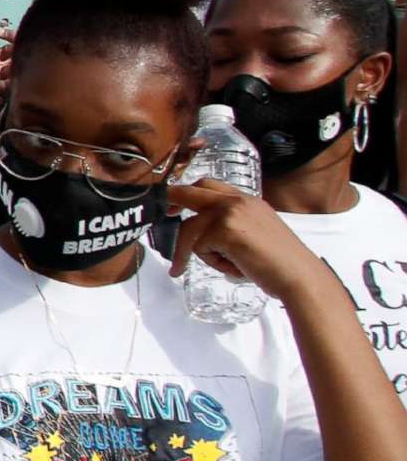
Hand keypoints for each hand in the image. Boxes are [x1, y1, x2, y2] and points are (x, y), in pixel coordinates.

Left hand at [167, 178, 326, 301]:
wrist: (298, 275)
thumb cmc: (280, 263)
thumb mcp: (257, 233)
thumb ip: (233, 226)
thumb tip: (205, 235)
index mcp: (248, 200)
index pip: (211, 185)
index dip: (190, 192)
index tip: (176, 202)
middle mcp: (238, 201)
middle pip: (191, 192)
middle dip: (171, 200)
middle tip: (162, 211)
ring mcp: (230, 212)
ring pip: (190, 229)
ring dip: (193, 253)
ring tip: (220, 268)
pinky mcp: (223, 229)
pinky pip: (199, 248)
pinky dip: (213, 262)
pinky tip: (236, 267)